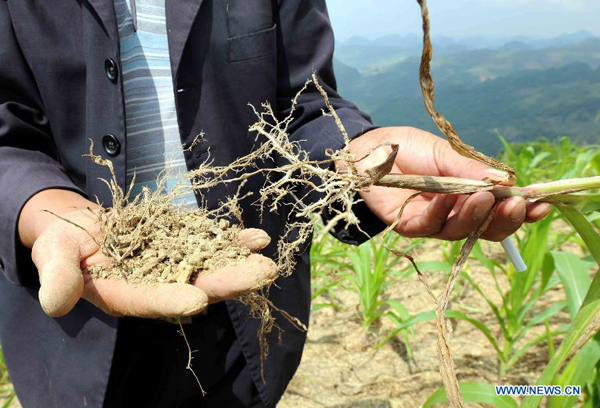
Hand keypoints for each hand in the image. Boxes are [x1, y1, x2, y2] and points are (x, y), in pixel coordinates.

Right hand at [31, 208, 276, 317]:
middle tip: (260, 275)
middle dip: (226, 282)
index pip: (149, 301)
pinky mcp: (183, 245)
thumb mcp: (53, 257)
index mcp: (125, 295)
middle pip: (193, 286)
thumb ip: (59, 278)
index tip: (197, 301)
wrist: (82, 228)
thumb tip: (54, 303)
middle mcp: (155, 284)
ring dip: (239, 263)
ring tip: (267, 259)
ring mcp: (173, 264)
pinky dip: (233, 241)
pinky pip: (210, 243)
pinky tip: (258, 238)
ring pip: (209, 266)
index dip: (171, 301)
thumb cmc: (62, 245)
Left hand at [349, 127, 551, 240]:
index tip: (541, 204)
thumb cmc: (408, 149)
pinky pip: (430, 225)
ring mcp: (433, 222)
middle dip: (503, 218)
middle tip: (514, 204)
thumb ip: (470, 169)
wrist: (369, 151)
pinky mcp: (410, 226)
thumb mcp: (444, 152)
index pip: (501, 209)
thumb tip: (506, 182)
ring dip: (474, 215)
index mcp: (470, 194)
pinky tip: (447, 200)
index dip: (522, 210)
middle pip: (487, 228)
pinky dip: (440, 213)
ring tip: (481, 198)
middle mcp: (455, 213)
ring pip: (460, 230)